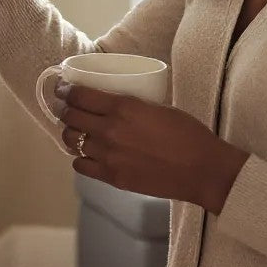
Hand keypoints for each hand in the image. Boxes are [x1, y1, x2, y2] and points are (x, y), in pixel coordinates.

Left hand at [54, 80, 249, 212]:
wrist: (203, 170)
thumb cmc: (188, 134)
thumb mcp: (156, 107)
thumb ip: (129, 104)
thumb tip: (110, 102)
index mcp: (122, 107)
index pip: (79, 95)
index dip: (66, 91)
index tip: (63, 89)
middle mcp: (110, 130)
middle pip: (70, 116)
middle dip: (65, 110)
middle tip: (66, 109)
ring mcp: (110, 156)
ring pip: (71, 140)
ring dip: (70, 134)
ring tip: (76, 131)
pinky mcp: (113, 178)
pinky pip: (81, 166)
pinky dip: (80, 158)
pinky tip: (87, 154)